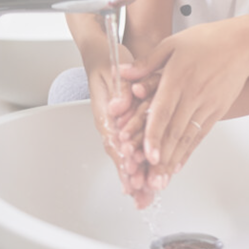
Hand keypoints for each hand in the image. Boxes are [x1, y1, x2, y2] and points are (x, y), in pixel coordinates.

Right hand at [86, 53, 154, 206]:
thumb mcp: (114, 70)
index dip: (124, 157)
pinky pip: (132, 147)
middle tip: (141, 194)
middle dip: (131, 175)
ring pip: (127, 154)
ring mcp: (117, 125)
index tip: (133, 171)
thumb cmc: (109, 61)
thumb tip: (119, 107)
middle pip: (120, 154)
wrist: (103, 54)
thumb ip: (119, 90)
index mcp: (106, 112)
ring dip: (135, 175)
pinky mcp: (126, 123)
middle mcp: (110, 122)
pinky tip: (146, 178)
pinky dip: (140, 163)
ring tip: (145, 195)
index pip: (114, 140)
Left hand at [121, 15, 248, 172]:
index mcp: (178, 77)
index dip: (153, 134)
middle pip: (174, 131)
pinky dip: (188, 152)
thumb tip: (124, 73)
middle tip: (149, 178)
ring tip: (161, 179)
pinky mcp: (216, 111)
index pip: (163, 111)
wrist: (243, 45)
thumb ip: (147, 62)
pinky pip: (200, 135)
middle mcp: (192, 95)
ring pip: (187, 137)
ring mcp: (206, 105)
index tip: (146, 154)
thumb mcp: (173, 43)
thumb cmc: (208, 41)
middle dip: (160, 157)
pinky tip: (178, 165)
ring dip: (173, 160)